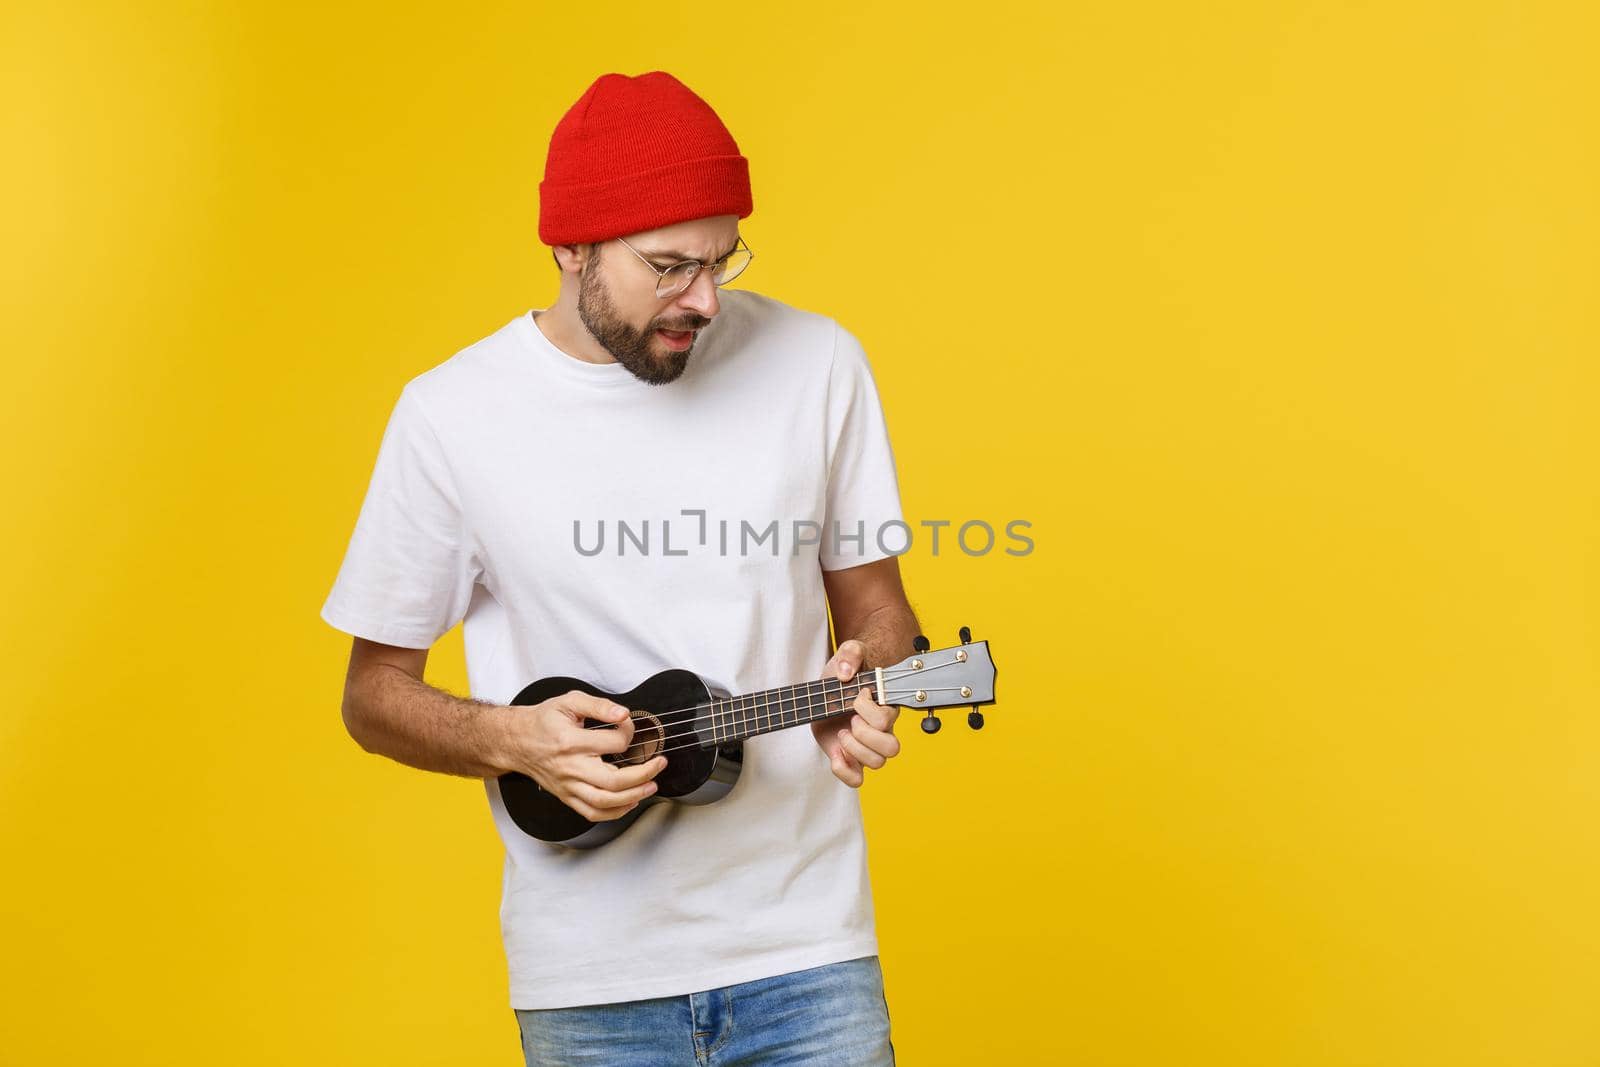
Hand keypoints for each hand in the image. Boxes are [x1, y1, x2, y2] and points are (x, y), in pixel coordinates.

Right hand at [503, 690, 667, 820]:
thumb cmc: (543, 722)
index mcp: (571, 742)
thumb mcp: (569, 701)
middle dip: (643, 774)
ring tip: (650, 786)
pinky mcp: (566, 796)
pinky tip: (629, 802)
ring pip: (605, 802)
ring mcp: (568, 786)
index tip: (630, 725)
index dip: (629, 732)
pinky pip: (592, 813)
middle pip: (613, 780)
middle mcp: (570, 768)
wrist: (517, 741)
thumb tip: (622, 714)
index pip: (614, 742)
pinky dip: (614, 813)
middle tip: (658, 764)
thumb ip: (599, 705)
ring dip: (633, 797)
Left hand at [811, 639, 901, 787]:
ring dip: (854, 749)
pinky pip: (856, 779)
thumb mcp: (848, 654)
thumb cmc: (846, 672)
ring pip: (878, 763)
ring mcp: (867, 746)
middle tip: (850, 719)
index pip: (887, 719)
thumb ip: (851, 653)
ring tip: (841, 732)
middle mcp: (881, 730)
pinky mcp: (850, 756)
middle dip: (864, 733)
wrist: (833, 685)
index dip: (868, 709)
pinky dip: (844, 771)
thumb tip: (847, 672)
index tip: (857, 695)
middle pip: (891, 748)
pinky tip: (835, 753)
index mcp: (885, 707)